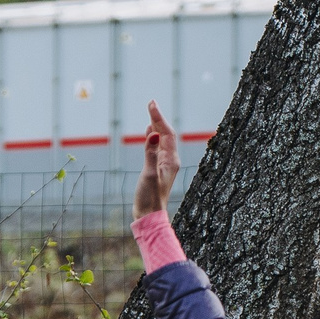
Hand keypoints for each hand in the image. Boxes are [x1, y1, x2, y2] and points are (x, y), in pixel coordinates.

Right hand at [135, 101, 179, 216]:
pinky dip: (152, 138)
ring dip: (156, 126)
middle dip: (158, 118)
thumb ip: (150, 153)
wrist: (148, 216)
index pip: (167, 133)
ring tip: (150, 112)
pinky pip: (157, 148)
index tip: (151, 104)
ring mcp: (164, 164)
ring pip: (162, 140)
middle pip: (166, 134)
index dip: (159, 117)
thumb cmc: (149, 198)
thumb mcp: (149, 174)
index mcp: (171, 160)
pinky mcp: (157, 169)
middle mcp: (170, 160)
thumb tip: (153, 133)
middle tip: (151, 102)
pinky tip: (148, 132)